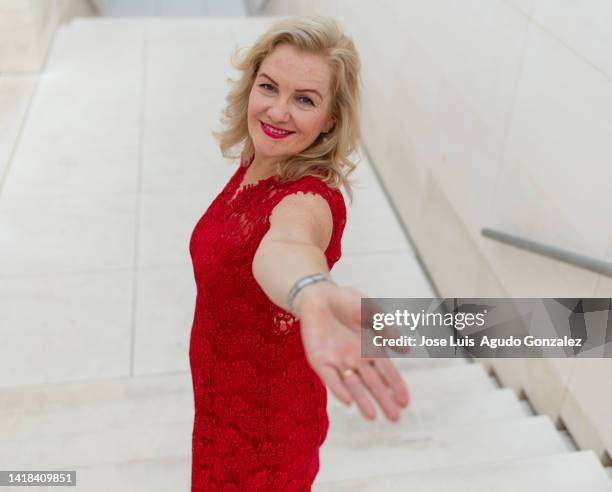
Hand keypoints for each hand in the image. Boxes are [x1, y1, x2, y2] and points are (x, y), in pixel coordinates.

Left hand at [293, 282, 409, 421]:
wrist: (318, 294)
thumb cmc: (347, 300)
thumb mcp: (371, 312)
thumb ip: (386, 329)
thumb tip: (406, 350)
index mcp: (371, 348)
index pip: (387, 371)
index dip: (396, 386)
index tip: (405, 403)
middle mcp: (356, 358)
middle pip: (373, 383)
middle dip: (384, 400)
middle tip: (395, 418)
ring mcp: (338, 361)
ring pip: (353, 385)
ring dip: (362, 400)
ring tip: (373, 417)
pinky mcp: (320, 360)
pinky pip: (330, 378)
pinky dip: (338, 389)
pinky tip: (347, 401)